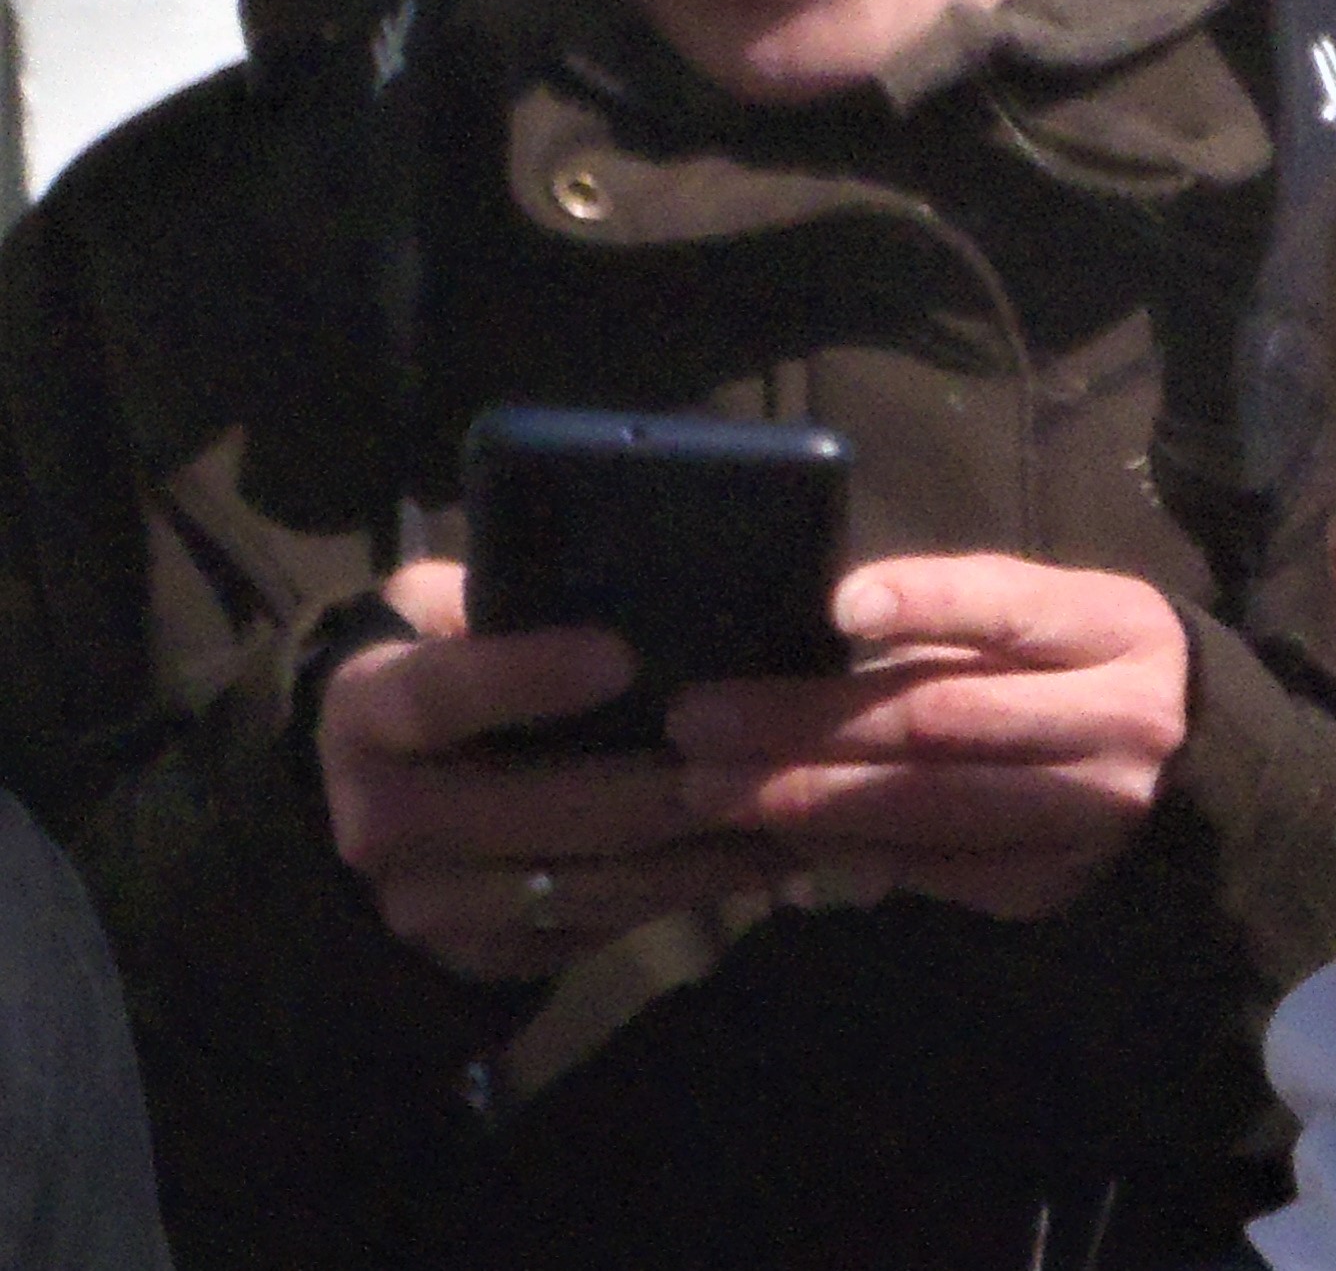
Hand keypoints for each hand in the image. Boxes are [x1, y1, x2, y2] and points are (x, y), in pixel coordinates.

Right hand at [316, 561, 791, 980]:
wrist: (376, 800)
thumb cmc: (444, 672)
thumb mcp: (446, 615)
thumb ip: (508, 592)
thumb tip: (634, 557)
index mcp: (364, 712)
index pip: (436, 696)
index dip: (523, 678)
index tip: (620, 656)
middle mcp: (376, 817)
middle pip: (540, 808)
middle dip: (663, 784)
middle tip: (763, 752)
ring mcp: (422, 903)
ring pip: (585, 882)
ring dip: (698, 852)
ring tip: (793, 808)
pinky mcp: (475, 956)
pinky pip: (594, 929)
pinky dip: (682, 894)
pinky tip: (758, 859)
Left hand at [671, 555, 1189, 920]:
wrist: (1196, 767)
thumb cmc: (1090, 663)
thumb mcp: (1056, 608)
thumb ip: (963, 610)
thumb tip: (838, 617)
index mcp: (1118, 631)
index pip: (1015, 610)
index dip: (929, 602)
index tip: (840, 603)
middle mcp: (1118, 725)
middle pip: (943, 723)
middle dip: (806, 724)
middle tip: (700, 721)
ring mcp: (1088, 817)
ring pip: (927, 808)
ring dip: (802, 798)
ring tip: (709, 786)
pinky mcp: (1052, 885)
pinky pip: (932, 869)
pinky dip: (845, 849)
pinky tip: (776, 833)